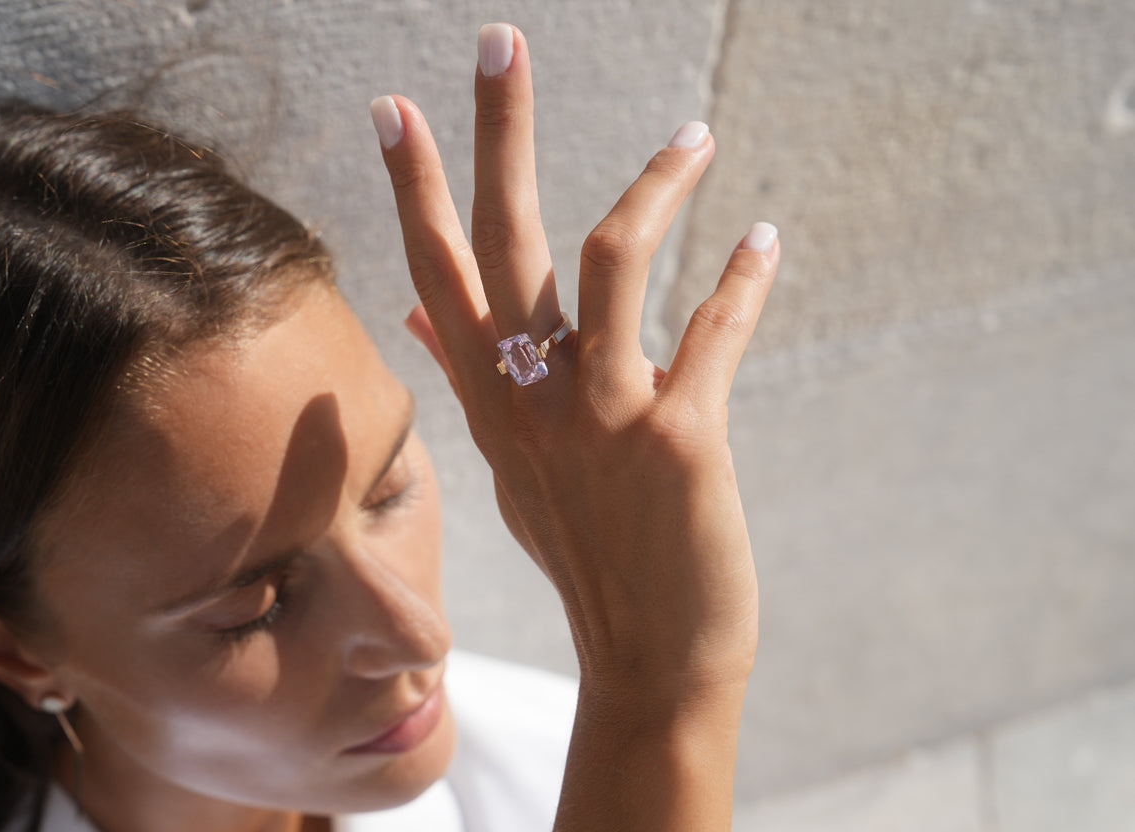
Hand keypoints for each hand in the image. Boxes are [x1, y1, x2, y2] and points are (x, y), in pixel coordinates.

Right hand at [372, 24, 777, 693]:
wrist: (650, 654)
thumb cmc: (587, 549)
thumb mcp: (512, 466)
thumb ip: (468, 382)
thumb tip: (417, 313)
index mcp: (493, 402)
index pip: (437, 273)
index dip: (415, 188)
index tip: (397, 110)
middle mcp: (534, 398)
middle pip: (504, 239)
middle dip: (498, 132)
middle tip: (500, 42)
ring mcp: (602, 416)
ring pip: (613, 261)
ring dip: (657, 184)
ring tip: (695, 137)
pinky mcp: (678, 436)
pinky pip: (712, 333)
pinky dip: (742, 280)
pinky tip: (761, 241)